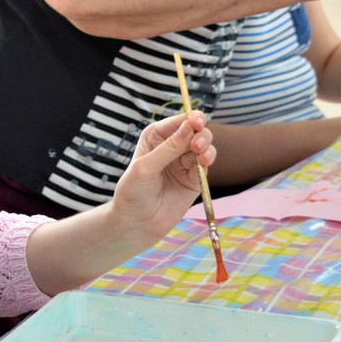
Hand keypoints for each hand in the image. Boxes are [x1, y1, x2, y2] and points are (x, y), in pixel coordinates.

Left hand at [110, 111, 215, 240]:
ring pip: (203, 146)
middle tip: (197, 143)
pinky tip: (204, 162)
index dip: (190, 118)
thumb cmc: (133, 191)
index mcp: (156, 136)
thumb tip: (189, 126)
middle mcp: (172, 145)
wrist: (136, 223)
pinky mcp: (194, 178)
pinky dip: (207, 161)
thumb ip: (168, 148)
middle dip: (200, 133)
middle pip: (195, 131)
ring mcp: (184, 162)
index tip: (197, 122)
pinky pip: (205, 165)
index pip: (178, 121)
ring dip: (205, 146)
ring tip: (201, 153)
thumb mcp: (146, 167)